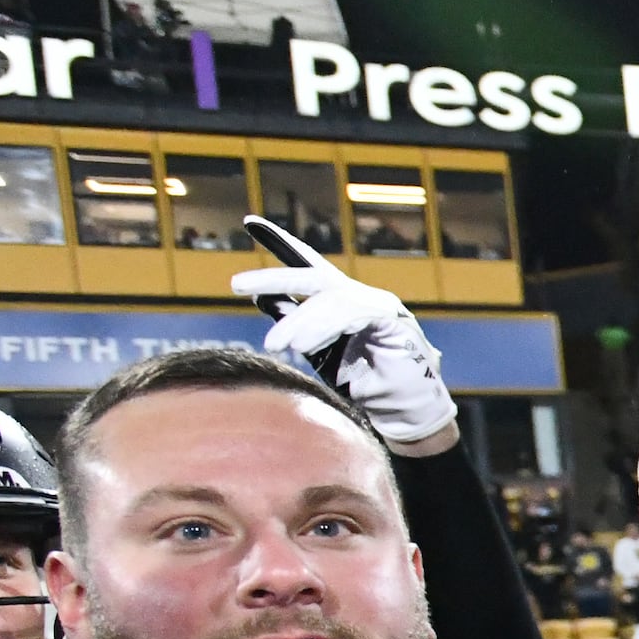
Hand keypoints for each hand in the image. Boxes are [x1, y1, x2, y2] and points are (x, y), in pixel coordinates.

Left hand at [232, 218, 456, 451]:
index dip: (280, 242)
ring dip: (297, 321)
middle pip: (313, 275)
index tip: (250, 223)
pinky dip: (323, 327)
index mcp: (340, 302)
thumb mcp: (319, 354)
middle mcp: (359, 296)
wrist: (402, 414)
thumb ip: (296, 325)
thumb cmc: (364, 386)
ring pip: (329, 298)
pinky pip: (351, 313)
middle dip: (274, 277)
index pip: (308, 265)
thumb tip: (263, 299)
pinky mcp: (392, 319)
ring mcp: (378, 305)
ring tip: (276, 345)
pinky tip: (303, 344)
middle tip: (236, 284)